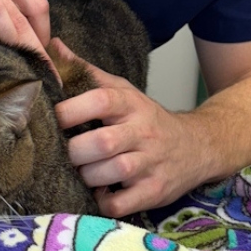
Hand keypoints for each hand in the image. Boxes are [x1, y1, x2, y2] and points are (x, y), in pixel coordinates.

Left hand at [52, 39, 211, 216]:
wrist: (198, 146)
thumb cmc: (148, 119)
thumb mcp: (123, 90)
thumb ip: (86, 73)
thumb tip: (52, 47)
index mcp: (130, 104)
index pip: (100, 100)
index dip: (70, 110)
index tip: (53, 119)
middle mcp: (142, 131)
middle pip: (100, 142)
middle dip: (74, 151)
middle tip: (66, 154)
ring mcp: (150, 163)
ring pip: (110, 173)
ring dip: (87, 177)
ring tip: (82, 172)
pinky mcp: (154, 191)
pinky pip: (120, 204)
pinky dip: (103, 203)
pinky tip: (100, 193)